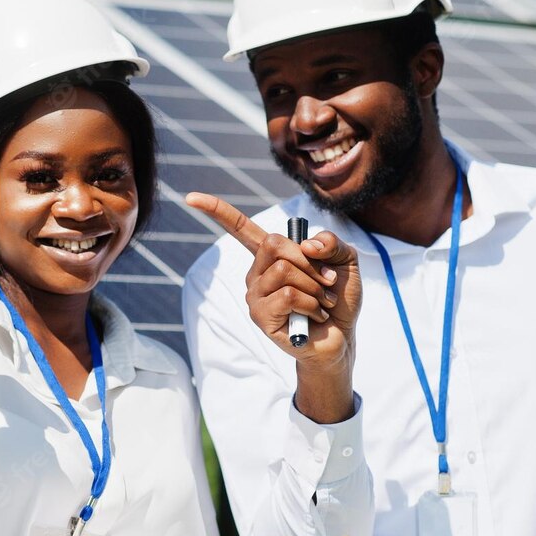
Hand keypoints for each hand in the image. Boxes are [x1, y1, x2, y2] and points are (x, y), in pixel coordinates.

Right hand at [186, 192, 361, 422]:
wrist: (342, 337)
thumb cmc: (337, 298)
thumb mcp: (344, 261)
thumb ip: (331, 243)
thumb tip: (307, 246)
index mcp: (270, 256)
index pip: (239, 228)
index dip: (216, 210)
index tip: (191, 197)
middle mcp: (256, 273)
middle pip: (274, 244)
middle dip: (309, 260)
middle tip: (326, 280)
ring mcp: (255, 295)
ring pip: (284, 271)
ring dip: (315, 286)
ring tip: (323, 302)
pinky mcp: (260, 317)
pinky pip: (287, 295)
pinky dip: (311, 303)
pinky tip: (314, 315)